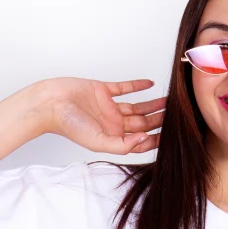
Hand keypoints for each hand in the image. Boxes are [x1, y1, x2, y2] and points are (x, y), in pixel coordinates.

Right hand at [42, 76, 165, 153]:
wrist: (50, 104)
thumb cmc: (68, 125)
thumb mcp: (98, 141)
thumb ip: (122, 144)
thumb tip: (144, 140)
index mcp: (112, 136)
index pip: (139, 139)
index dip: (155, 138)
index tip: (172, 136)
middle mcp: (112, 122)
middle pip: (142, 122)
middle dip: (159, 120)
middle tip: (177, 115)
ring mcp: (109, 106)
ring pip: (137, 106)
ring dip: (153, 104)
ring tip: (169, 101)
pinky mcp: (103, 90)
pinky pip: (124, 88)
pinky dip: (137, 86)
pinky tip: (150, 84)